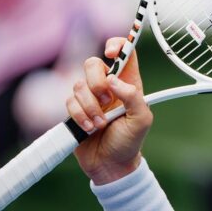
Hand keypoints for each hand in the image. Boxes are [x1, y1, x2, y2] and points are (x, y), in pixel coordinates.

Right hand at [67, 37, 152, 184]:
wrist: (111, 165)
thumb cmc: (130, 141)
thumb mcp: (142, 119)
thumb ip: (133, 96)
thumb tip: (114, 80)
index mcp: (128, 83)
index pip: (123, 52)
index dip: (116, 45)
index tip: (110, 54)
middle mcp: (108, 86)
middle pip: (92, 63)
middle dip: (96, 82)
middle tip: (107, 101)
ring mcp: (90, 97)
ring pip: (79, 84)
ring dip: (89, 107)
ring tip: (100, 124)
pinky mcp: (75, 110)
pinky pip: (69, 101)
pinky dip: (80, 116)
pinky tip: (90, 128)